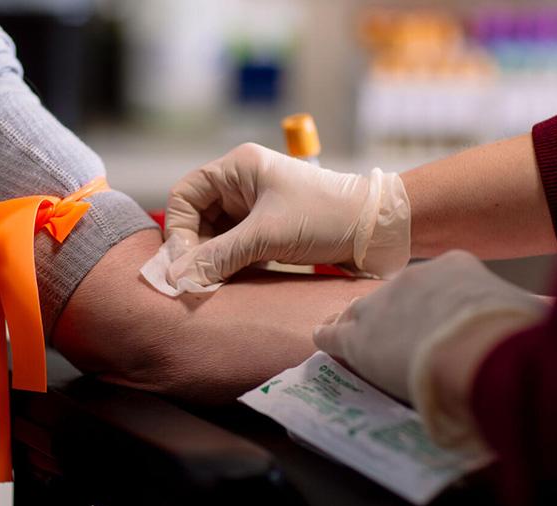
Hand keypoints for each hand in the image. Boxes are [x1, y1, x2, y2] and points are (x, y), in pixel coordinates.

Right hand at [164, 143, 410, 286]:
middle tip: (194, 281)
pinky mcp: (268, 232)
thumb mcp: (266, 237)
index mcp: (238, 168)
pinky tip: (230, 285)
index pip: (185, 195)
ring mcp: (255, 209)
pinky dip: (229, 267)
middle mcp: (242, 184)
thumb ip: (219, 257)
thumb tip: (177, 278)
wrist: (378, 231)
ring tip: (212, 286)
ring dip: (211, 261)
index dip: (177, 229)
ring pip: (215, 237)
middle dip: (193, 249)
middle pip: (197, 218)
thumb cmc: (325, 217)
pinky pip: (234, 250)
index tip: (181, 262)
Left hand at [313, 251, 546, 451]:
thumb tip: (552, 312)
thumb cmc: (511, 334)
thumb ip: (533, 310)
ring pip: (360, 311)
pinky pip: (333, 333)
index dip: (436, 304)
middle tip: (401, 337)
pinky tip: (322, 341)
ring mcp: (380, 305)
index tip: (441, 321)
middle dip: (398, 315)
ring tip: (354, 335)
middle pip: (397, 296)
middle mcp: (412, 278)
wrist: (475, 354)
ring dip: (359, 324)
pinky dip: (328, 337)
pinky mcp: (357, 338)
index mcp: (455, 266)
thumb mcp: (531, 313)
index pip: (437, 283)